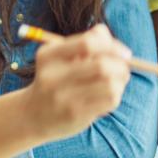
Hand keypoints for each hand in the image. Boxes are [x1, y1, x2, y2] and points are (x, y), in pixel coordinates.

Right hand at [26, 24, 130, 140]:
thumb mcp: (62, 57)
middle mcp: (52, 76)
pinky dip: (116, 95)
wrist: (33, 116)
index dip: (113, 46)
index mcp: (49, 55)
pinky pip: (109, 100)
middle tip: (124, 69)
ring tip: (116, 83)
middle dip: (121, 66)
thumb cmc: (56, 80)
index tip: (123, 53)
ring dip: (121, 81)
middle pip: (102, 65)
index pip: (88, 43)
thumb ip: (89, 42)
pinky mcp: (74, 115)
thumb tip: (120, 49)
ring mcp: (63, 97)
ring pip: (110, 84)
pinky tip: (107, 97)